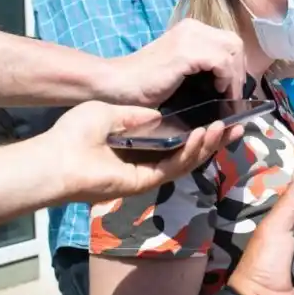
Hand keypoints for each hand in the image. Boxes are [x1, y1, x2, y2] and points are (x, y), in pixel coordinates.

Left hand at [43, 101, 243, 203]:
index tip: (220, 112)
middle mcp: (150, 160)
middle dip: (217, 139)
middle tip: (239, 124)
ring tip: (224, 126)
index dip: (201, 128)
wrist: (54, 158)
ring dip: (209, 144)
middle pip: (193, 151)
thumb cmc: (74, 134)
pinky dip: (191, 151)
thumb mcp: (110, 112)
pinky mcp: (146, 181)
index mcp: (142, 145)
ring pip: (190, 160)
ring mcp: (150, 173)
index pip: (180, 138)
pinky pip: (176, 166)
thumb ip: (138, 115)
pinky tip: (201, 134)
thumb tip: (161, 115)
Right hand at [104, 19, 245, 105]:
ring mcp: (189, 37)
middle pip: (234, 43)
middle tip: (234, 93)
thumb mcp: (181, 70)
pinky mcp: (185, 52)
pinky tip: (218, 90)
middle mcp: (192, 27)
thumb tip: (229, 80)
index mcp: (192, 29)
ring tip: (227, 95)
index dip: (237, 64)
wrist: (118, 84)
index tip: (235, 87)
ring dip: (234, 76)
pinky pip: (221, 62)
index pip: (229, 41)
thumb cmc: (145, 84)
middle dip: (239, 70)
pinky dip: (225, 78)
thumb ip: (203, 67)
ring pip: (232, 51)